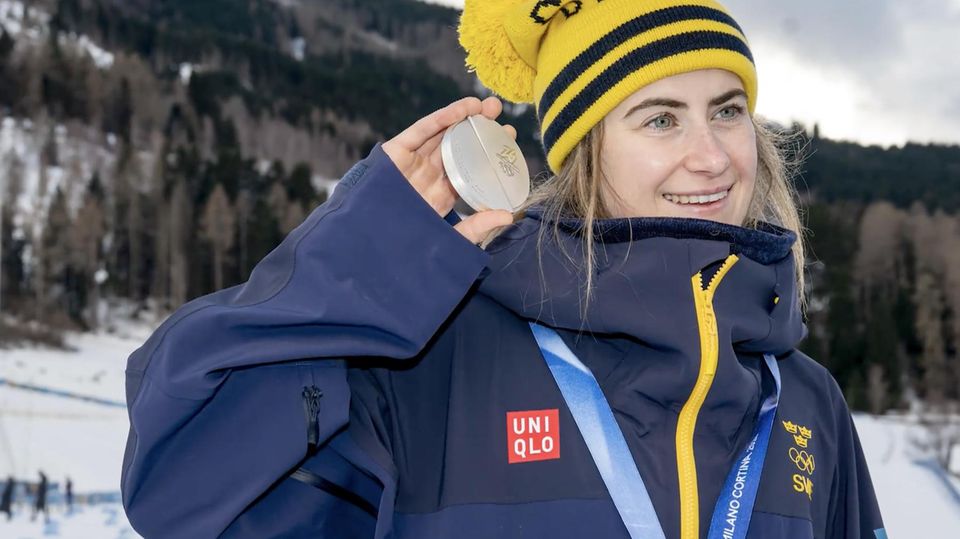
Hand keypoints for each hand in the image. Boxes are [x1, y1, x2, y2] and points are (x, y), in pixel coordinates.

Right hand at [382, 96, 517, 244]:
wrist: (371, 245)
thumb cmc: (407, 246)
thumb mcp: (450, 238)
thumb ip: (477, 227)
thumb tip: (509, 217)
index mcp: (442, 192)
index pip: (469, 165)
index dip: (488, 149)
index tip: (510, 137)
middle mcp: (428, 173)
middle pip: (458, 144)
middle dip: (479, 127)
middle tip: (499, 112)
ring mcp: (413, 162)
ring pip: (442, 133)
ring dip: (465, 116)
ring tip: (488, 105)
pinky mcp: (397, 152)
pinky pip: (422, 131)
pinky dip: (442, 118)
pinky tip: (464, 109)